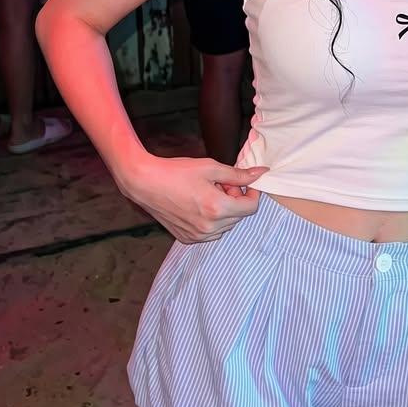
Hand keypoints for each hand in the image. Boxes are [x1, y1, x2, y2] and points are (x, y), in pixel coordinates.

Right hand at [118, 153, 268, 242]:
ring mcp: (197, 236)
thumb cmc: (177, 172)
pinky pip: (211, 232)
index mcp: (217, 209)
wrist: (145, 183)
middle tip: (221, 183)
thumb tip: (261, 173)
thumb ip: (238, 174)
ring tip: (208, 193)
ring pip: (226, 225)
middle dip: (236, 199)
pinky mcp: (187, 238)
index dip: (251, 193)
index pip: (251, 208)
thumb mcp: (211, 168)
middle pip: (239, 216)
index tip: (243, 183)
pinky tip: (198, 204)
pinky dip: (212, 220)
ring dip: (225, 211)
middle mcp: (209, 227)